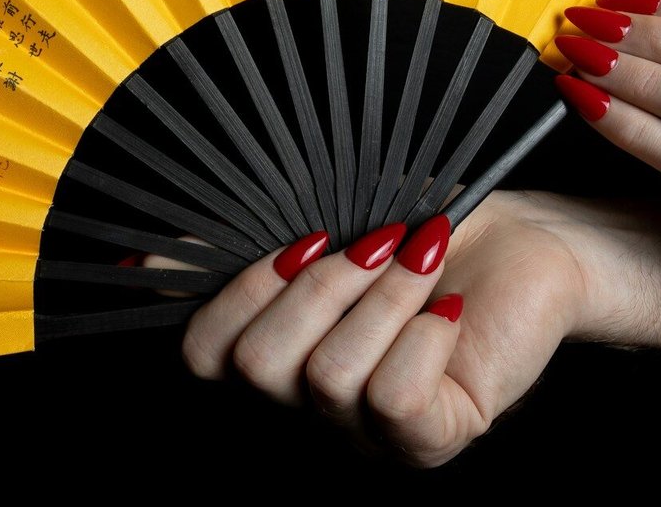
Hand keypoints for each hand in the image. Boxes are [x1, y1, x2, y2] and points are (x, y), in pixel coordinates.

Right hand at [170, 189, 660, 466]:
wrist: (524, 237)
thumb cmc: (417, 223)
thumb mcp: (317, 219)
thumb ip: (230, 241)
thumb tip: (136, 259)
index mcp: (274, 355)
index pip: (202, 358)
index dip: (237, 296)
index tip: (300, 240)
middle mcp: (309, 411)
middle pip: (260, 366)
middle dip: (324, 285)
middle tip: (377, 242)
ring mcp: (368, 435)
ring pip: (330, 377)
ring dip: (384, 296)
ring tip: (423, 259)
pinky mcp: (433, 440)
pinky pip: (397, 400)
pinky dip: (423, 332)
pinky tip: (448, 303)